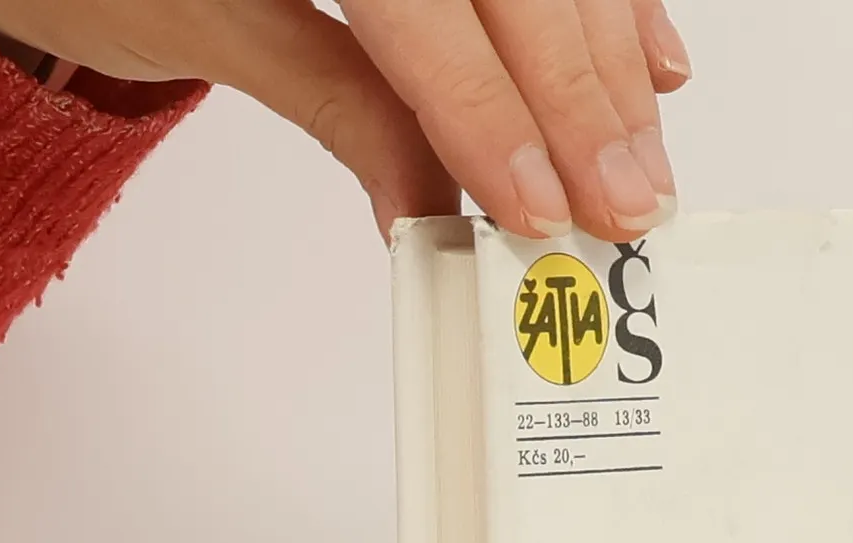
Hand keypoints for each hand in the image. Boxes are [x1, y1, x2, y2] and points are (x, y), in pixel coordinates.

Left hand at [0, 0, 691, 240]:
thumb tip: (433, 211)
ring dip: (613, 62)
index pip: (425, 6)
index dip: (492, 107)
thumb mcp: (199, 21)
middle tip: (622, 204)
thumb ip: (335, 101)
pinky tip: (653, 60)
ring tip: (641, 164)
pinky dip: (614, 2)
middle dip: (581, 95)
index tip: (538, 207)